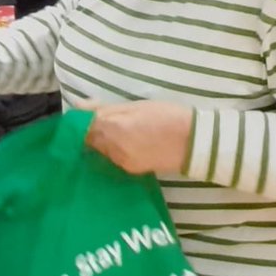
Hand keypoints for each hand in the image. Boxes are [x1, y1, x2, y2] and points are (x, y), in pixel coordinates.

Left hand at [78, 99, 193, 174]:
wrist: (195, 143)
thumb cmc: (167, 116)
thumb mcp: (135, 105)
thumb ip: (105, 108)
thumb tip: (80, 106)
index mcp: (112, 127)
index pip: (82, 127)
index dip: (79, 121)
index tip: (82, 115)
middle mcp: (113, 148)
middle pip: (90, 139)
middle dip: (90, 131)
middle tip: (101, 120)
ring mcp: (121, 162)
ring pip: (101, 150)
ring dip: (102, 140)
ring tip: (117, 130)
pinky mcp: (131, 170)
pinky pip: (113, 158)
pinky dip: (113, 150)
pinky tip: (124, 142)